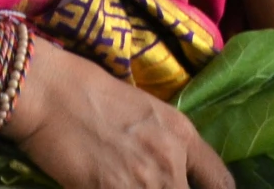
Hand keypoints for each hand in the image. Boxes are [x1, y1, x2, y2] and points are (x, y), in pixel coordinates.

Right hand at [5, 36, 232, 188]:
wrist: (53, 93)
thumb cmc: (94, 93)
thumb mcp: (146, 112)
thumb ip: (165, 144)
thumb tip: (171, 170)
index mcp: (182, 135)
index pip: (220, 181)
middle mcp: (170, 162)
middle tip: (142, 182)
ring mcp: (142, 182)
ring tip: (123, 183)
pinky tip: (100, 188)